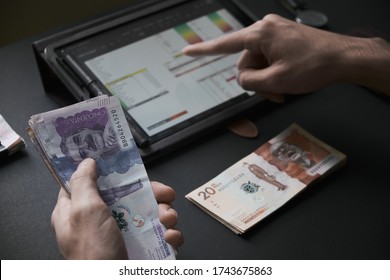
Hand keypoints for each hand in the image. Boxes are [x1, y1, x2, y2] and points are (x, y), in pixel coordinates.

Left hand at [51, 158, 182, 258]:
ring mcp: (123, 234)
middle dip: (153, 193)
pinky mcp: (141, 247)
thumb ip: (83, 183)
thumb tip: (87, 162)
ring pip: (150, 212)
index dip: (107, 171)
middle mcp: (101, 220)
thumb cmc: (94, 253)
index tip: (125, 163)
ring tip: (168, 219)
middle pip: (130, 194)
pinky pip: (161, 233)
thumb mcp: (84, 212)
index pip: (91, 182)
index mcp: (78, 211)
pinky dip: (171, 233)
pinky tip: (170, 236)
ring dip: (166, 213)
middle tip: (164, 195)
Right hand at [183, 14, 389, 97]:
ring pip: (258, 63)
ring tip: (282, 91)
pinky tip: (285, 82)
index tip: (187, 51)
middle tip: (273, 94)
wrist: (343, 58)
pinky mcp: (283, 38)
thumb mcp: (276, 81)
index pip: (224, 44)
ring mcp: (275, 33)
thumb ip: (249, 82)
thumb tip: (242, 79)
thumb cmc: (314, 66)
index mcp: (260, 34)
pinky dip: (274, 73)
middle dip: (257, 81)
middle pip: (245, 62)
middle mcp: (265, 29)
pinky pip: (269, 58)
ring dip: (267, 81)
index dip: (203, 51)